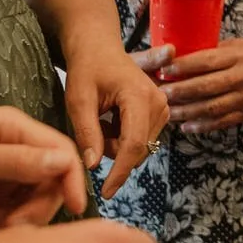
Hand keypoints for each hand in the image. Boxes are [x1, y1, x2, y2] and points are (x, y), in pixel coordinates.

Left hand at [0, 110, 87, 237]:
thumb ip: (16, 162)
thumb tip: (64, 162)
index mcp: (12, 128)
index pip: (61, 152)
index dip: (71, 180)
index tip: (75, 209)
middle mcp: (13, 150)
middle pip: (53, 183)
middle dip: (37, 207)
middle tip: (10, 224)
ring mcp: (2, 179)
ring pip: (37, 204)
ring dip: (17, 219)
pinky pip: (16, 219)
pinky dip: (2, 226)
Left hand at [65, 43, 165, 198]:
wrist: (100, 49)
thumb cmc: (86, 69)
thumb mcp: (78, 100)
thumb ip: (87, 133)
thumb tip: (93, 166)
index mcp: (139, 97)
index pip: (133, 144)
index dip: (120, 172)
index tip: (106, 193)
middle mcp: (159, 103)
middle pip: (137, 149)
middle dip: (111, 150)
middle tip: (91, 125)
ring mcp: (163, 108)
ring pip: (139, 147)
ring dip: (115, 143)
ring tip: (101, 118)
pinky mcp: (162, 112)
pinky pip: (141, 140)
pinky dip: (122, 137)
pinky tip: (111, 118)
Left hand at [161, 40, 242, 133]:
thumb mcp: (242, 46)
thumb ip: (217, 51)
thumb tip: (185, 55)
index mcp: (238, 56)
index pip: (206, 61)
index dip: (183, 67)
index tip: (163, 70)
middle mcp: (241, 77)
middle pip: (205, 86)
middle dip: (180, 91)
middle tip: (160, 94)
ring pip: (211, 107)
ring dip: (187, 112)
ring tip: (168, 113)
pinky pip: (222, 121)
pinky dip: (204, 126)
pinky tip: (187, 126)